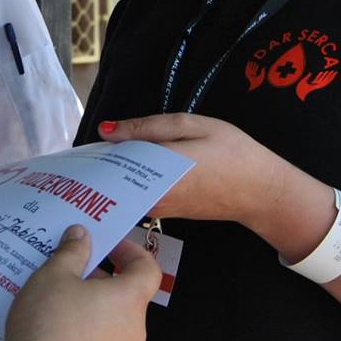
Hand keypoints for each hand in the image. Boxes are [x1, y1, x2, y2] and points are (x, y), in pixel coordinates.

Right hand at [0, 225, 157, 340]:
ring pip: (109, 325)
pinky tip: (49, 336)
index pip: (148, 269)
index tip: (109, 246)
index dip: (131, 253)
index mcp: (129, 301)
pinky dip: (80, 338)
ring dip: (89, 311)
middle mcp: (133, 331)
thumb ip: (71, 252)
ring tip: (52, 304)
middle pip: (126, 298)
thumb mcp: (53, 276)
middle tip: (69, 273)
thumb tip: (81, 235)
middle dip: (100, 282)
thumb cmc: (50, 325)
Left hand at [97, 114, 292, 230]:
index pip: (111, 164)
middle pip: (112, 181)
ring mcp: (159, 209)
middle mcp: (154, 197)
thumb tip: (106, 130)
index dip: (93, 154)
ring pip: (123, 190)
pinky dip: (129, 183)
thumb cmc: (232, 152)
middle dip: (97, 167)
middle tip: (82, 153)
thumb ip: (147, 127)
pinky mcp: (166, 213)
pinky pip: (136, 196)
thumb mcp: (192, 126)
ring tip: (103, 156)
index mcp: (158, 172)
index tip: (79, 146)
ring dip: (112, 175)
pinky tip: (128, 168)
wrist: (261, 191)